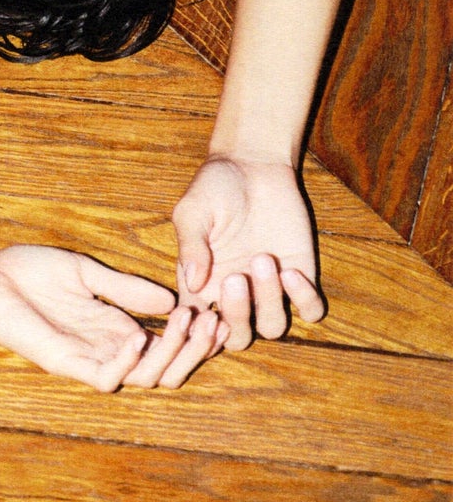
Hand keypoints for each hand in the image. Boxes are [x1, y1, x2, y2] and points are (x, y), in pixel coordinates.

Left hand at [0, 245, 225, 390]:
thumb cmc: (26, 274)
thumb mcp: (86, 271)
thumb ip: (126, 288)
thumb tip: (173, 297)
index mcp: (114, 330)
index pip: (168, 345)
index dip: (196, 335)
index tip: (220, 311)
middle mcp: (107, 352)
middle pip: (167, 368)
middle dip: (196, 349)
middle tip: (214, 321)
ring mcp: (88, 361)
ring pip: (146, 377)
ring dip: (172, 353)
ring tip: (187, 321)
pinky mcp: (66, 364)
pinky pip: (106, 377)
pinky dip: (128, 361)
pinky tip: (139, 336)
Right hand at [172, 156, 324, 350]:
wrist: (254, 163)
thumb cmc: (215, 186)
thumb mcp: (193, 211)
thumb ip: (191, 245)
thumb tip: (193, 284)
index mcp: (202, 286)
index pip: (198, 328)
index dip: (200, 334)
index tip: (203, 313)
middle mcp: (237, 296)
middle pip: (237, 338)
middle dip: (237, 316)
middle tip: (236, 279)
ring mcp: (270, 290)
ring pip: (272, 327)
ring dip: (268, 302)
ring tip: (263, 259)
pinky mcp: (301, 277)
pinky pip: (310, 311)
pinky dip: (303, 300)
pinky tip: (292, 271)